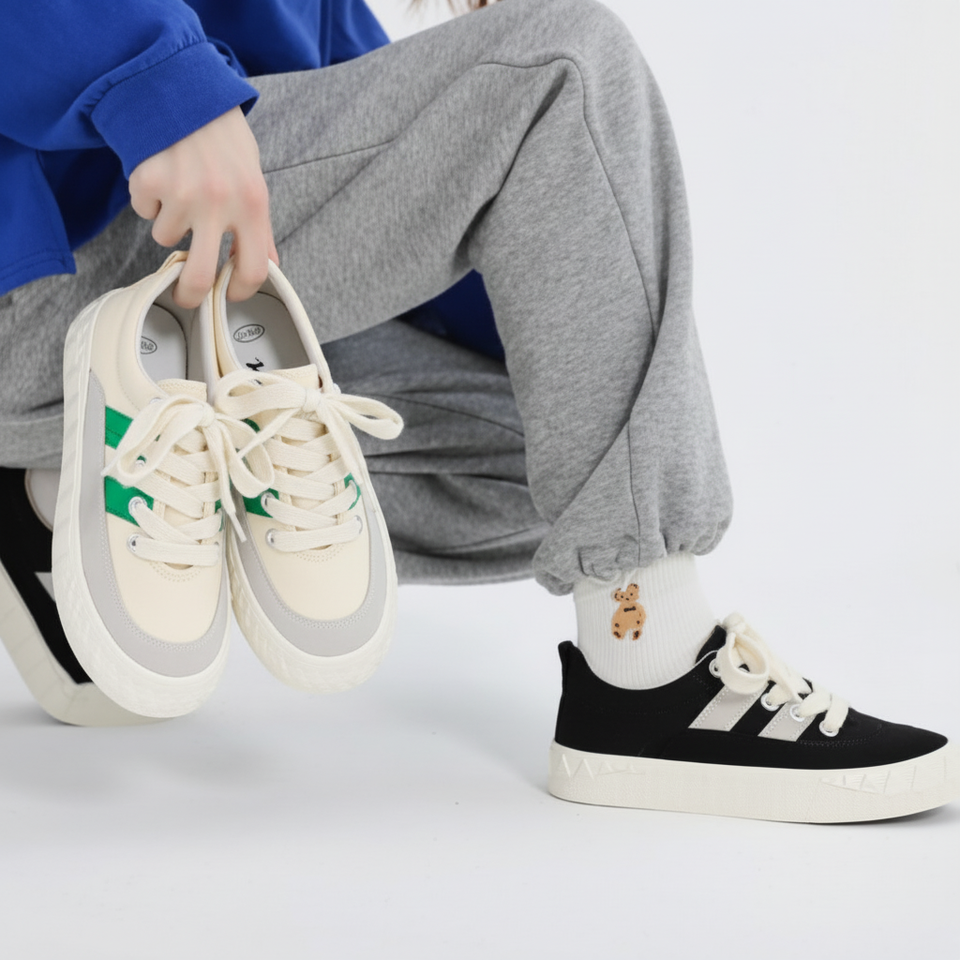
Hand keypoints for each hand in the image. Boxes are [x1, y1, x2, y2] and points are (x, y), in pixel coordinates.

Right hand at [128, 107, 278, 307]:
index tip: (229, 293)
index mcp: (253, 204)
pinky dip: (149, 198)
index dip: (240, 290)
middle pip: (199, 276)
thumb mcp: (254, 180)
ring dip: (169, 222)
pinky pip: (144, 211)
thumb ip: (260, 227)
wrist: (186, 90)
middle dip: (188, 295)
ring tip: (180, 189)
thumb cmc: (224, 139)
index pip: (255, 269)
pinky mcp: (148, 181)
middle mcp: (219, 202)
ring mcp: (181, 193)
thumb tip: (269, 266)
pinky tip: (162, 173)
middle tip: (185, 296)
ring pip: (165, 239)